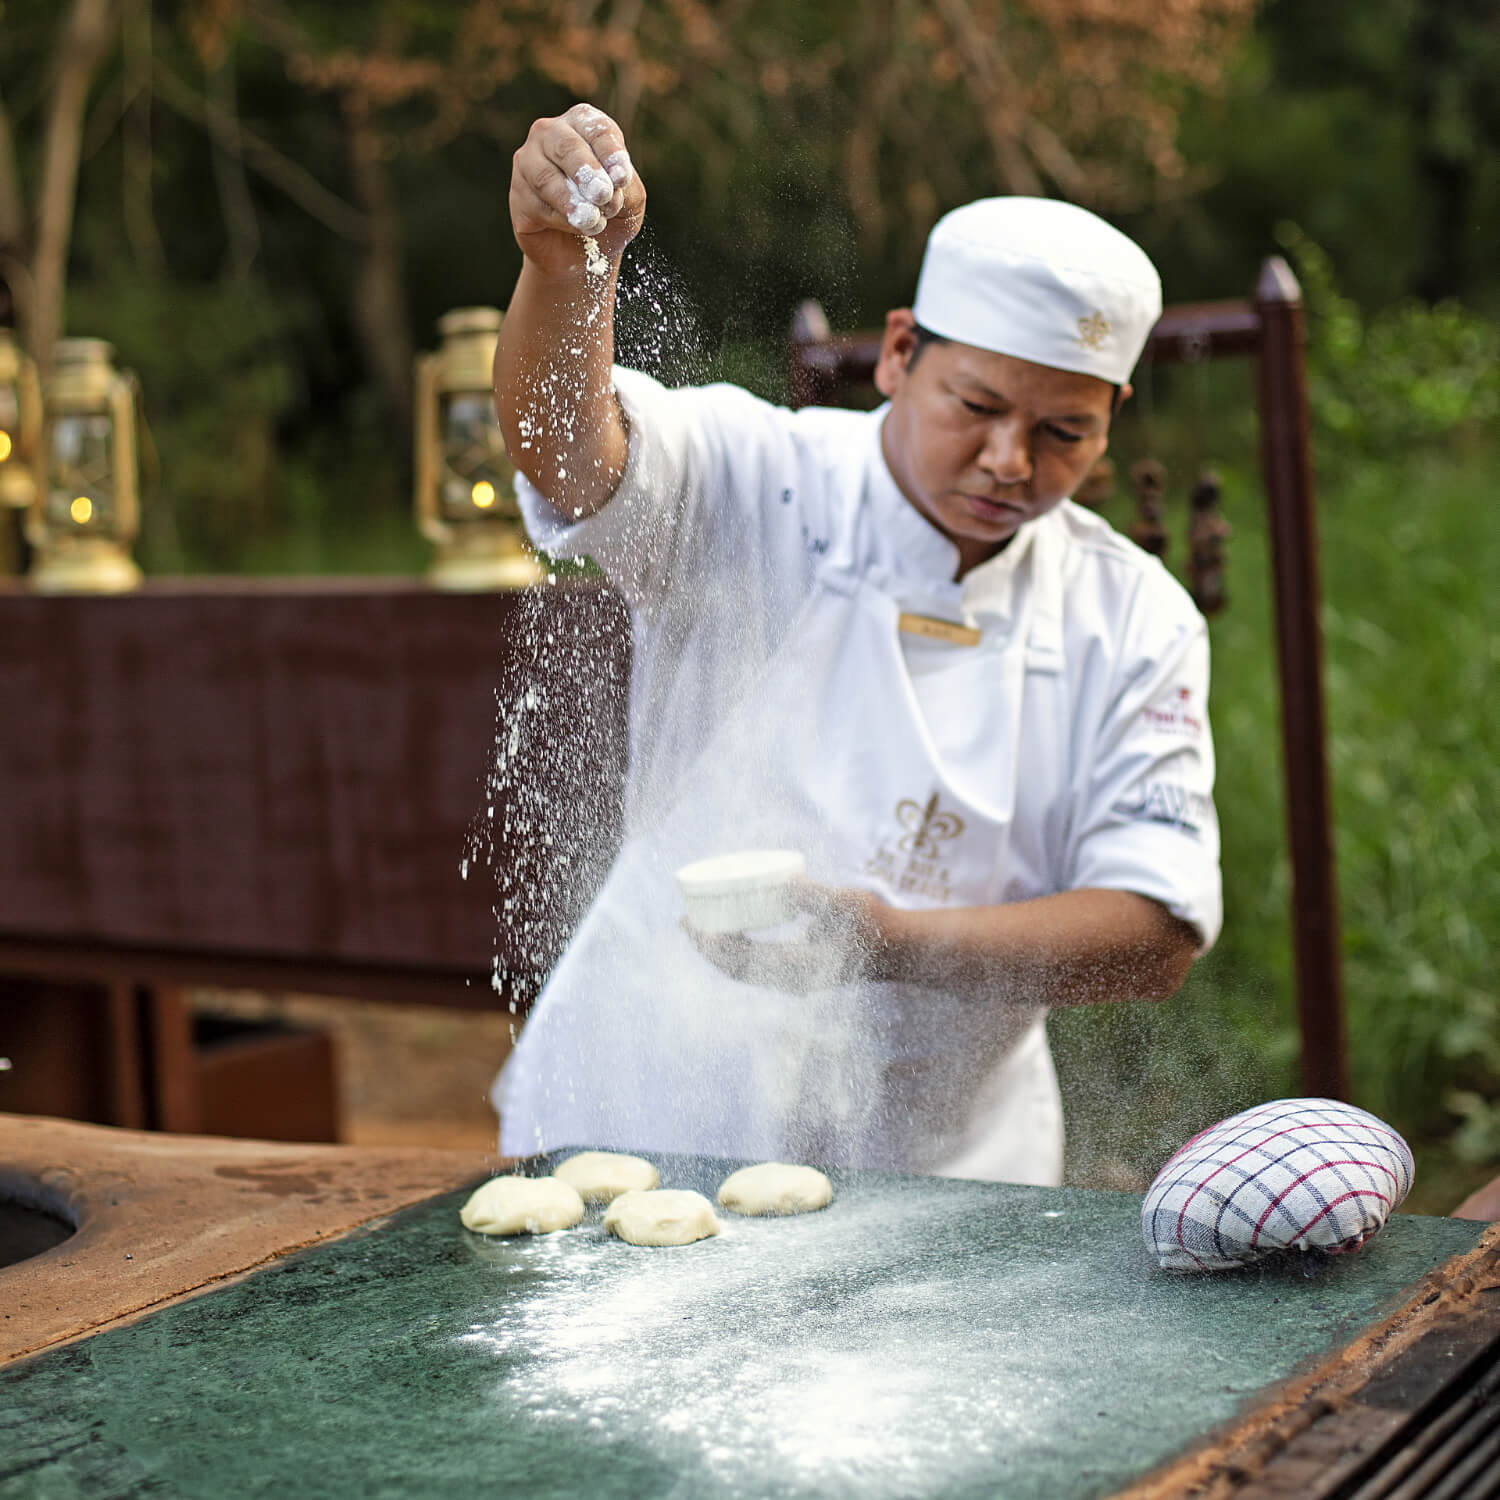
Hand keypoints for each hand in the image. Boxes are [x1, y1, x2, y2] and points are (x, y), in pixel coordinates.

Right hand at [510, 103, 645, 278]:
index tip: (622, 178)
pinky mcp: (517, 195)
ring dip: (573, 200)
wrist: (584, 254)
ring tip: (594, 220)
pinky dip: (562, 220)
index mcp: (582, 124)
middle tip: (603, 195)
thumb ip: (627, 189)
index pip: (596, 128)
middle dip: (587, 172)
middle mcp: (550, 134)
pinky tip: (578, 228)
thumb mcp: (630, 201)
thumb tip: (611, 186)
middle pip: (566, 146)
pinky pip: (536, 205)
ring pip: (545, 176)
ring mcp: (528, 162)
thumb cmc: (610, 216)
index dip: (610, 153)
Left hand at [684, 881, 893, 994]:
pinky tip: (729, 930)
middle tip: (682, 921)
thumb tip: (785, 885)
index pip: (741, 962)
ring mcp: (793, 979)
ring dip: (716, 951)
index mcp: (797, 969)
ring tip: (696, 925)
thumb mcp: (844, 904)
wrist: (898, 949)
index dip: (712, 947)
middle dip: (706, 947)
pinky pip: (754, 966)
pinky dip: (734, 951)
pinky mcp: (797, 972)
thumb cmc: (875, 924)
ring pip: (742, 971)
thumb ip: (814, 896)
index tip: (692, 925)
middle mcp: (790, 980)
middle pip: (734, 970)